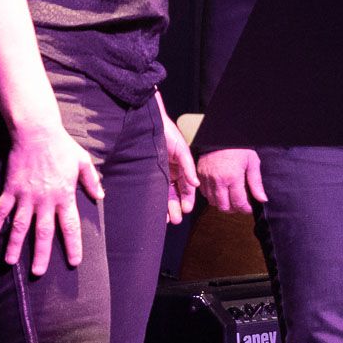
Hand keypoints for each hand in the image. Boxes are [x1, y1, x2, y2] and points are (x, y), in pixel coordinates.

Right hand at [0, 125, 103, 275]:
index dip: (72, 245)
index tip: (73, 262)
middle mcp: (45, 200)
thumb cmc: (62, 146)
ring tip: (9, 263)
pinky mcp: (10, 189)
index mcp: (64, 195)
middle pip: (43, 233)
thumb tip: (100, 196)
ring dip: (14, 246)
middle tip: (38, 273)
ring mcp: (25, 196)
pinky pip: (1, 210)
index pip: (70, 226)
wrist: (37, 132)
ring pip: (19, 226)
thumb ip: (91, 180)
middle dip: (40, 255)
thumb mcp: (82, 161)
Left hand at [160, 107, 198, 224]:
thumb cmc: (167, 133)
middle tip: (175, 219)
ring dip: (166, 208)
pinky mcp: (147, 175)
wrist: (149, 123)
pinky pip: (152, 190)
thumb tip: (196, 184)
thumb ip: (188, 167)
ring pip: (164, 195)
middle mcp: (171, 173)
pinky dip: (155, 201)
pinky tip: (154, 210)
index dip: (187, 199)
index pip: (187, 187)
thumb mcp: (182, 150)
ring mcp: (159, 174)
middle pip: (175, 194)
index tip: (186, 209)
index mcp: (181, 168)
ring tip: (166, 219)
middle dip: (176, 207)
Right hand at [196, 148, 266, 212]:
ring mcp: (207, 179)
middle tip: (241, 204)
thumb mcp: (252, 161)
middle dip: (234, 209)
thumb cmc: (238, 146)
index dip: (246, 208)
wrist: (220, 135)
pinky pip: (205, 194)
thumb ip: (256, 182)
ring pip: (214, 202)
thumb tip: (262, 199)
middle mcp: (218, 181)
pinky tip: (221, 191)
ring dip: (223, 204)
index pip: (239, 202)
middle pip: (224, 207)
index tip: (250, 207)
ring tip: (231, 198)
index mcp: (232, 177)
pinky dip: (213, 196)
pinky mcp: (199, 176)